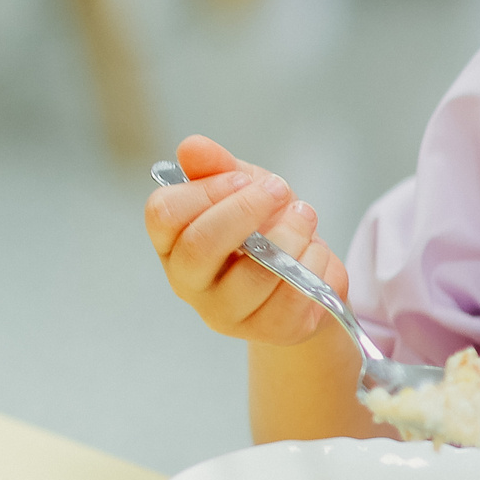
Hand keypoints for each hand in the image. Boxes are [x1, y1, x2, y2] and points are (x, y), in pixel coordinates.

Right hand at [145, 134, 348, 346]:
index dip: (205, 190)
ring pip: (254, 275)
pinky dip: (314, 264)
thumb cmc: (261, 227)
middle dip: (246, 210)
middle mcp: (188, 283)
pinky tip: (315, 251)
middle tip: (280, 190)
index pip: (163, 214)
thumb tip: (192, 147)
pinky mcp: (269, 332)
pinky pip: (293, 297)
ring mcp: (226, 313)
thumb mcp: (240, 187)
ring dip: (290, 235)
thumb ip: (215, 166)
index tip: (242, 177)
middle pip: (200, 246)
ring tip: (305, 216)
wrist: (302, 275)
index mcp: (170, 243)